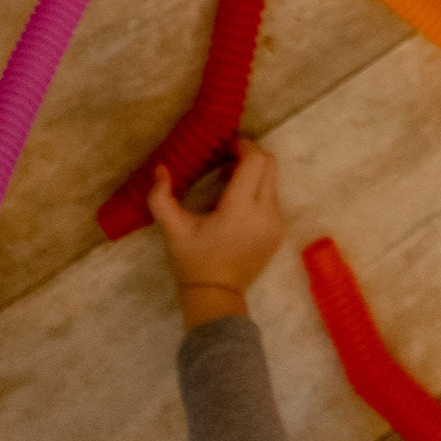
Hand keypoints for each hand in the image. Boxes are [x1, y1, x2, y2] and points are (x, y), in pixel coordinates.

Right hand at [146, 137, 283, 311]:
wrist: (217, 294)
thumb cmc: (194, 260)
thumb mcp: (173, 229)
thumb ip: (161, 198)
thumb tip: (160, 169)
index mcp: (240, 209)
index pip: (255, 160)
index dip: (242, 146)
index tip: (224, 148)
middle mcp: (265, 212)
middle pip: (269, 163)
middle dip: (250, 154)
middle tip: (228, 159)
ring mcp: (277, 222)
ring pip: (273, 179)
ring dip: (255, 172)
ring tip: (231, 182)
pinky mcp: (280, 230)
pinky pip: (274, 197)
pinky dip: (259, 190)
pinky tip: (239, 203)